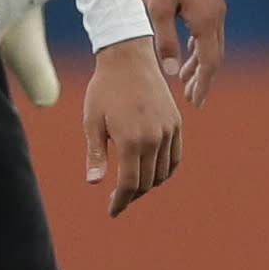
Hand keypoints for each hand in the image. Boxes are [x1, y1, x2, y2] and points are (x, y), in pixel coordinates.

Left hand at [80, 35, 181, 216]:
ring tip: (132, 188)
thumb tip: (94, 183)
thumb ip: (95, 154)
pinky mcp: (176, 123)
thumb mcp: (92, 122)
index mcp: (131, 140)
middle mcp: (154, 138)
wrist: (128, 58)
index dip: (120, 201)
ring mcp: (169, 131)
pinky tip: (152, 174)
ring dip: (148, 185)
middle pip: (146, 182)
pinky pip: (175, 157)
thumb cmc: (104, 90)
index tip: (112, 211)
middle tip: (117, 200)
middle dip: (131, 196)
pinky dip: (165, 170)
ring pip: (162, 173)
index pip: (129, 184)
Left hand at [140, 0, 227, 103]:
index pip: (211, 63)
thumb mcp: (156, 8)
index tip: (197, 103)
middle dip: (204, 78)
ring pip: (212, 41)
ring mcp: (215, 2)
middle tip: (193, 99)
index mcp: (207, 20)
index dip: (204, 84)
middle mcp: (217, 13)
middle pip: (215, 55)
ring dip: (202, 62)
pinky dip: (200, 44)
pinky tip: (189, 50)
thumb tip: (172, 72)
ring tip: (187, 80)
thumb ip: (164, 42)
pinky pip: (208, 27)